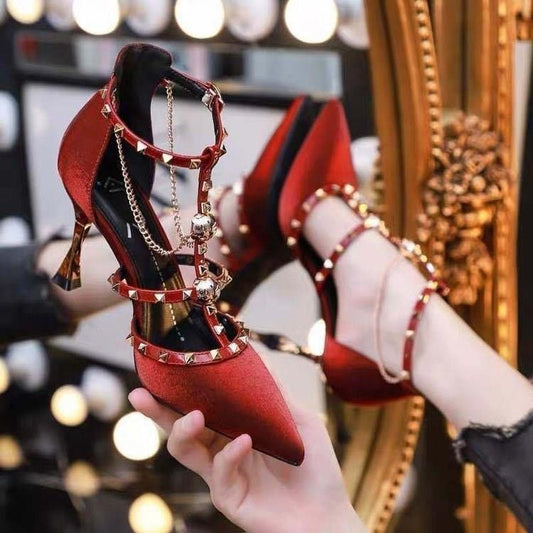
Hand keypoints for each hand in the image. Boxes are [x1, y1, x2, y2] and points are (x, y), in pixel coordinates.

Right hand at [129, 388, 365, 532]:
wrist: (328, 514)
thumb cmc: (314, 467)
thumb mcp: (297, 419)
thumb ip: (274, 391)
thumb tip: (257, 354)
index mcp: (234, 428)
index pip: (201, 405)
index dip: (181, 391)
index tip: (164, 370)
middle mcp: (221, 449)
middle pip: (180, 427)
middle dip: (158, 411)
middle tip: (141, 394)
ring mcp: (222, 474)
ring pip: (184, 450)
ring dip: (183, 429)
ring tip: (196, 415)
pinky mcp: (227, 497)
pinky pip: (217, 472)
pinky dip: (229, 454)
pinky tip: (246, 442)